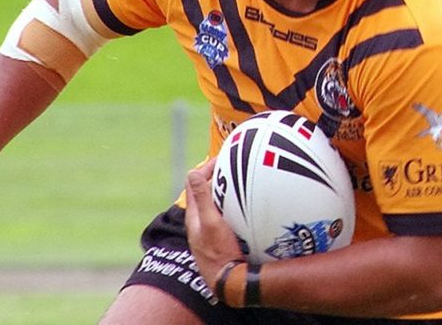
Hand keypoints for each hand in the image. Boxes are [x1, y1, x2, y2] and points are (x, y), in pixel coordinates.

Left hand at [184, 159, 243, 289]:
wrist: (228, 283)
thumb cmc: (218, 254)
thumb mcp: (210, 223)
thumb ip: (202, 199)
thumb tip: (192, 172)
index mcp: (194, 216)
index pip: (194, 183)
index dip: (205, 167)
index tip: (221, 157)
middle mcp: (201, 223)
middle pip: (205, 192)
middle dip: (217, 176)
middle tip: (233, 165)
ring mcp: (211, 232)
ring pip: (216, 205)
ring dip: (226, 191)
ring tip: (241, 181)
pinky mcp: (222, 240)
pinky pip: (227, 216)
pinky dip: (234, 207)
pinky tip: (248, 208)